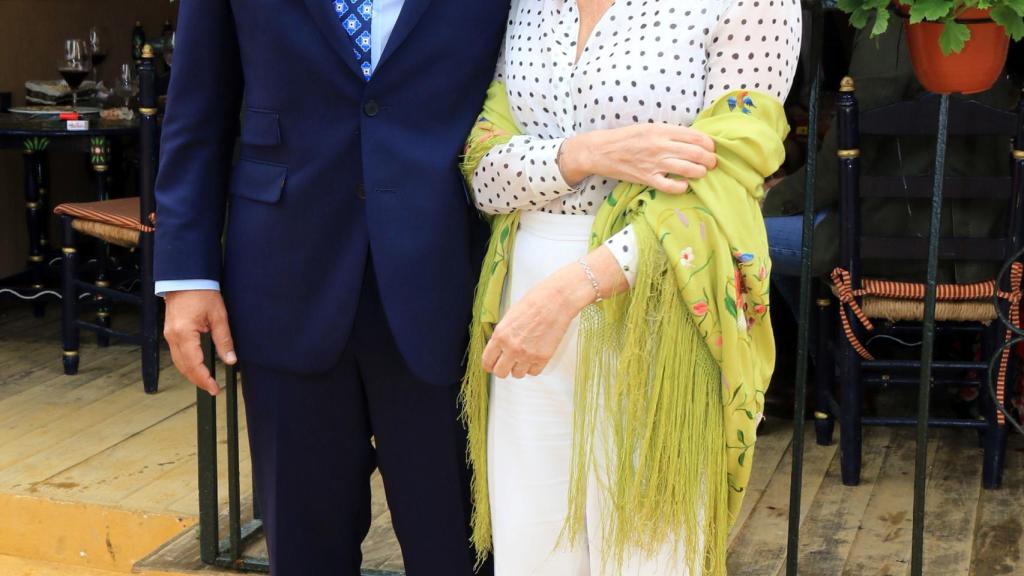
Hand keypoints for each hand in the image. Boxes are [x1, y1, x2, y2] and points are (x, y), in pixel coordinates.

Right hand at [163, 290, 235, 395]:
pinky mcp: (170, 331)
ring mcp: (169, 334)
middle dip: (198, 380)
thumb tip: (230, 360)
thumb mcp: (219, 316)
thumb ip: (224, 340)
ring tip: (206, 381)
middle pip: (184, 367)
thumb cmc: (202, 292)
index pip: (194, 364)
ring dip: (191, 373)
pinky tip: (196, 366)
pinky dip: (186, 363)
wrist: (186, 277)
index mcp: (184, 334)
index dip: (204, 379)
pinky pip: (176, 353)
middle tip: (212, 388)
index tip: (215, 388)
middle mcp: (173, 337)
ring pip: (178, 362)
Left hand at [483, 248, 626, 378]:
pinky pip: (534, 372)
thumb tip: (499, 347)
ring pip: (517, 375)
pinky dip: (533, 367)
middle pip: (500, 373)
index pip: (487, 361)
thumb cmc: (535, 302)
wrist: (557, 300)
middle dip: (502, 369)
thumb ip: (502, 334)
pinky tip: (534, 357)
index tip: (491, 366)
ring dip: (518, 368)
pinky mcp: (543, 358)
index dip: (489, 365)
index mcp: (500, 335)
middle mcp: (512, 348)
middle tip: (507, 363)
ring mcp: (527, 355)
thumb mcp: (510, 316)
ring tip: (523, 357)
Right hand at [558, 123, 716, 193]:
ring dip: (700, 172)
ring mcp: (654, 163)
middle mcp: (660, 146)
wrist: (602, 151)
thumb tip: (692, 140)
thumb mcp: (650, 127)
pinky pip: (671, 186)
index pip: (695, 136)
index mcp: (662, 130)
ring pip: (688, 169)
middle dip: (710, 159)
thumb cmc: (627, 138)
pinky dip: (682, 187)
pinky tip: (684, 185)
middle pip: (696, 153)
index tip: (711, 148)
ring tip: (702, 173)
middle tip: (712, 163)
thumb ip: (670, 132)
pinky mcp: (647, 179)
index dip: (709, 144)